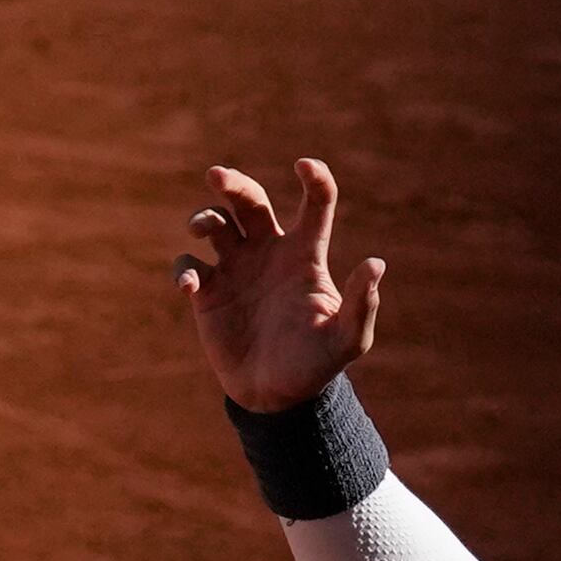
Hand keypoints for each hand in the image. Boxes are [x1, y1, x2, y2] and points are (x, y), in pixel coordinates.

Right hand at [173, 159, 384, 411]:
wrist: (278, 395)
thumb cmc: (318, 363)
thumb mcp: (347, 339)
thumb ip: (361, 304)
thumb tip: (377, 264)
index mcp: (305, 255)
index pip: (315, 205)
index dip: (314, 179)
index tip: (304, 164)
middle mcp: (269, 253)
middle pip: (250, 202)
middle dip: (234, 184)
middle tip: (217, 175)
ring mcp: (236, 269)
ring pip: (214, 224)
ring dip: (203, 218)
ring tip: (201, 229)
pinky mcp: (207, 292)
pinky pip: (188, 265)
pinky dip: (183, 269)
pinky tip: (190, 287)